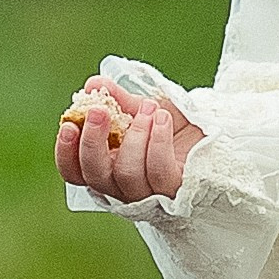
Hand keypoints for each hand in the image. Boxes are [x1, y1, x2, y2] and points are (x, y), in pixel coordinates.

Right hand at [55, 75, 204, 205]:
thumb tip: (93, 85)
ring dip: (135, 135)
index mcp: (106, 167)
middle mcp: (121, 186)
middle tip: (100, 110)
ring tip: (148, 108)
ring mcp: (148, 193)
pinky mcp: (174, 190)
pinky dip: (157, 141)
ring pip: (127, 173)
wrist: (212, 134)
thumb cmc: (171, 126)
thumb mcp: (141, 109)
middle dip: (93, 141)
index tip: (68, 124)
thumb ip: (117, 100)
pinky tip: (162, 119)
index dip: (65, 152)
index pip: (74, 171)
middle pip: (95, 175)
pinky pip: (158, 171)